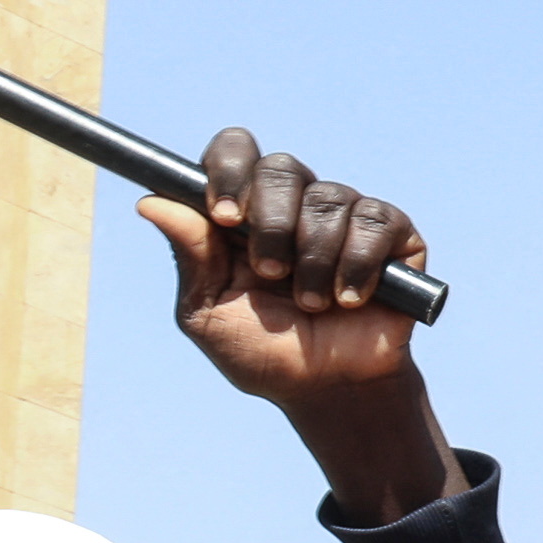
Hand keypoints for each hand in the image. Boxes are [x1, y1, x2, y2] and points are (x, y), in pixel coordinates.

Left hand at [139, 128, 422, 386]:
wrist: (328, 391)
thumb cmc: (263, 351)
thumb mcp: (209, 313)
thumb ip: (189, 257)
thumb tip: (150, 202)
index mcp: (244, 211)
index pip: (234, 151)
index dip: (229, 170)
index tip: (224, 215)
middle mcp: (294, 202)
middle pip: (280, 167)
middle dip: (271, 225)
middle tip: (269, 274)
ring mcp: (344, 213)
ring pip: (327, 200)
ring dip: (312, 264)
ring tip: (312, 305)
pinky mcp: (391, 232)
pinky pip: (373, 221)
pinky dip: (355, 266)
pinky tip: (350, 300)